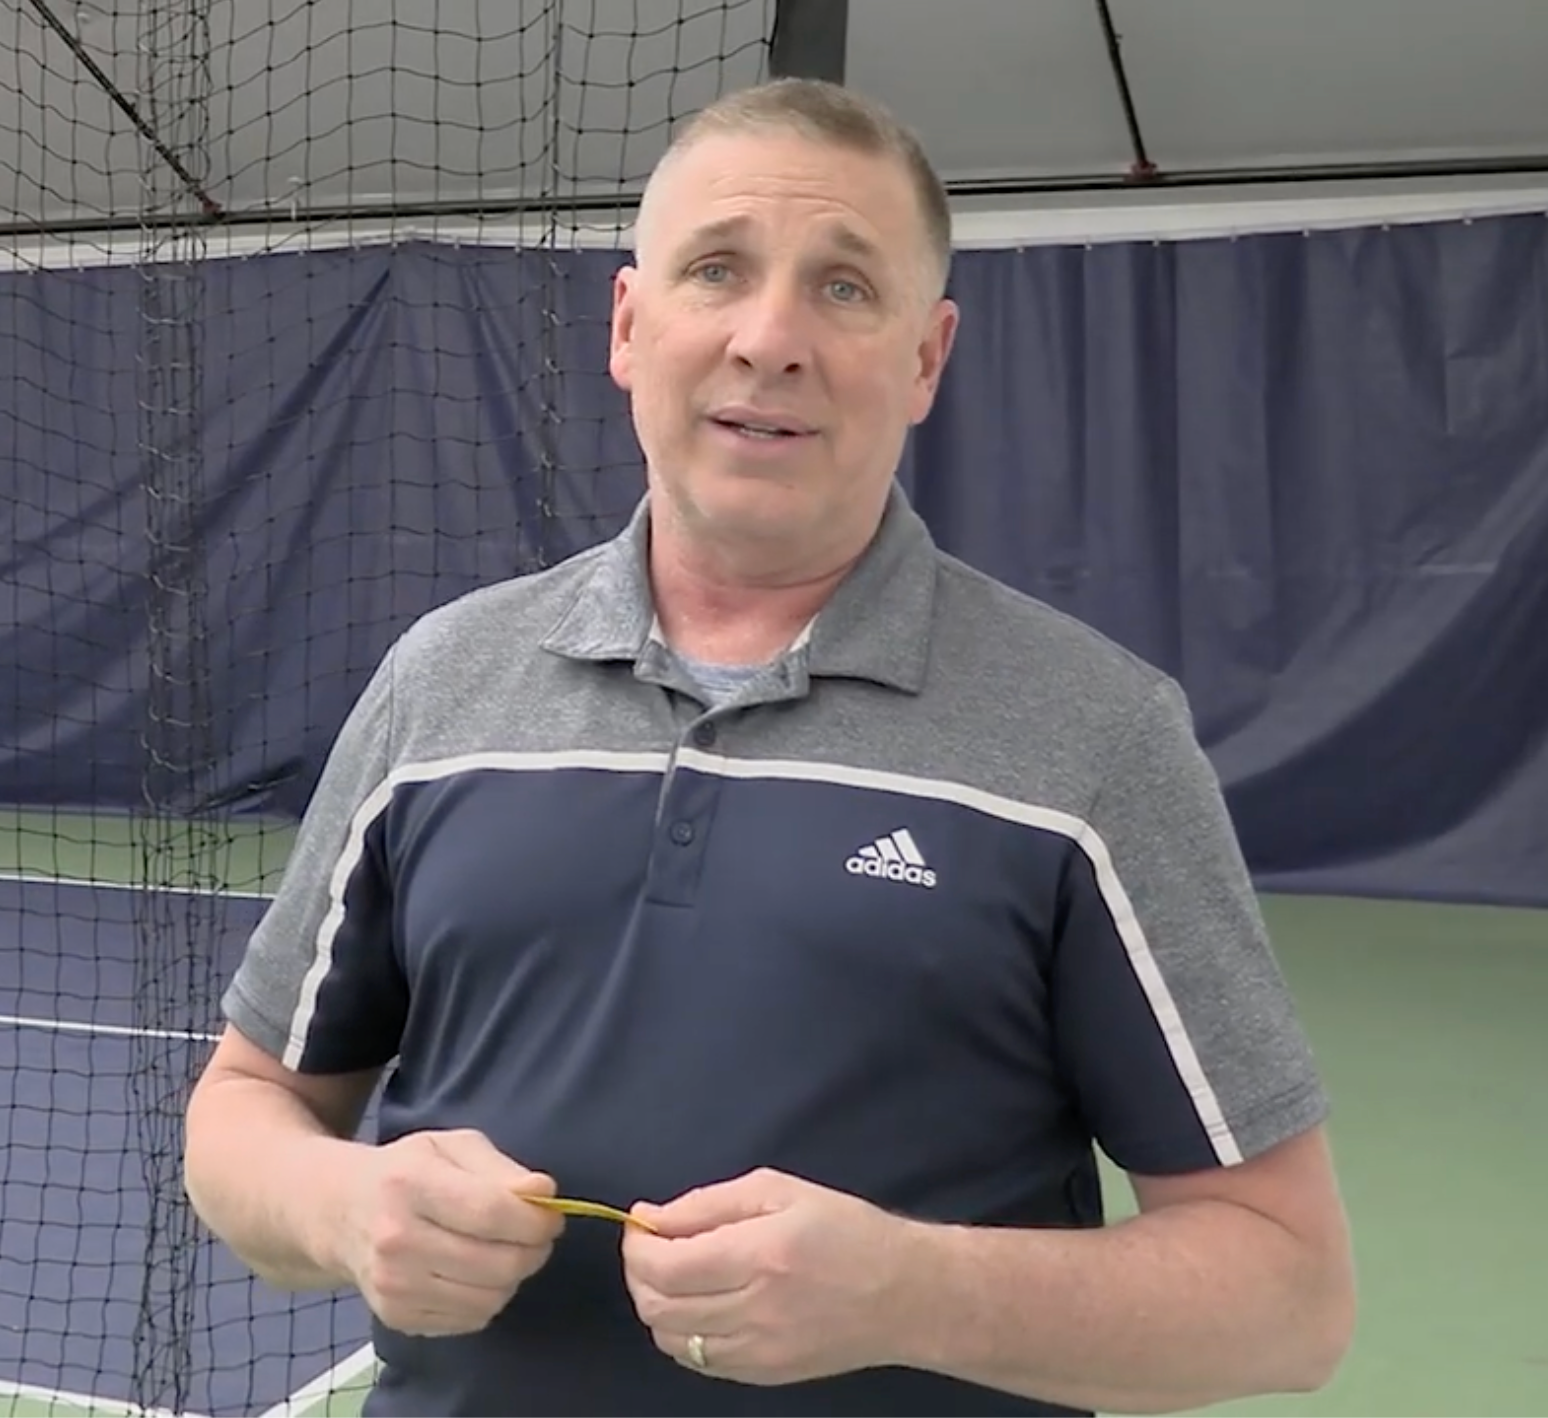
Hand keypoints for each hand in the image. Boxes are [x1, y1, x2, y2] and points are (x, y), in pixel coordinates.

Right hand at [334, 1128, 564, 1336]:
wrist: (339, 1212)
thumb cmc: (407, 1170)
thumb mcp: (452, 1147)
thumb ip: (502, 1169)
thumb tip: (543, 1194)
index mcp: (410, 1185)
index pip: (491, 1213)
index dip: (534, 1220)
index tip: (551, 1216)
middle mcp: (396, 1240)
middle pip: (496, 1263)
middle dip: (533, 1250)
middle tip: (537, 1236)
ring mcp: (393, 1286)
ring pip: (489, 1298)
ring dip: (513, 1277)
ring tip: (505, 1251)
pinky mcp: (397, 1318)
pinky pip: (471, 1319)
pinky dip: (487, 1298)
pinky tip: (476, 1273)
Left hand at [620, 1167, 917, 1385]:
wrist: (903, 1293)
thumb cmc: (844, 1228)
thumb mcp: (779, 1191)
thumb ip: (709, 1203)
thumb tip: (652, 1218)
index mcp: (759, 1255)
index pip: (665, 1266)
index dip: (637, 1246)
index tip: (639, 1224)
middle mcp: (753, 1309)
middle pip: (658, 1306)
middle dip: (639, 1273)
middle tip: (651, 1247)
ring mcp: (757, 1350)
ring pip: (670, 1339)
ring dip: (656, 1304)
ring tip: (674, 1275)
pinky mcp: (763, 1374)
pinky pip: (697, 1361)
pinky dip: (681, 1333)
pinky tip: (698, 1305)